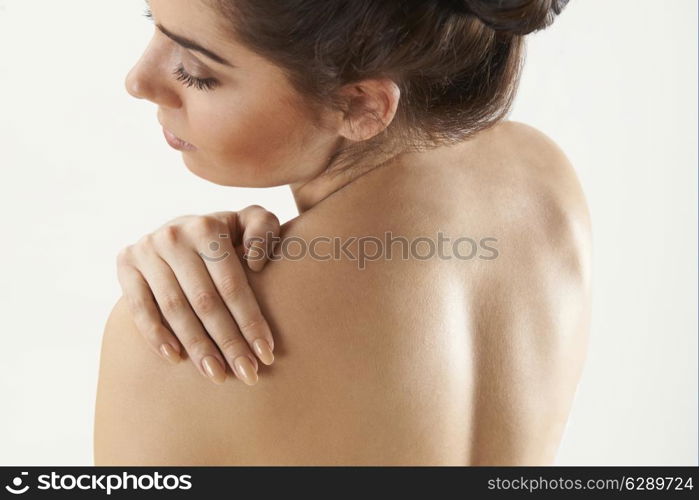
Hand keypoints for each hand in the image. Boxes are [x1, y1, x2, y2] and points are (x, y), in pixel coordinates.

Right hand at [116, 205, 280, 385]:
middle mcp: (174, 236)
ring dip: (197, 347)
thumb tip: (254, 262)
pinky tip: (176, 359)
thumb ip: (263, 228)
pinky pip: (139, 308)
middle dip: (229, 342)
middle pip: (205, 302)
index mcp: (207, 228)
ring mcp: (146, 251)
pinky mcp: (125, 265)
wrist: (183, 230)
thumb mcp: (250, 220)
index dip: (250, 321)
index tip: (267, 354)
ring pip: (174, 309)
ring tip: (218, 375)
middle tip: (247, 374)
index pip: (232, 285)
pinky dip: (156, 335)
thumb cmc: (228, 234)